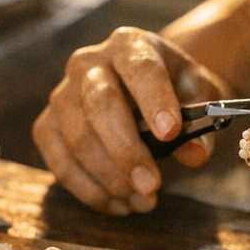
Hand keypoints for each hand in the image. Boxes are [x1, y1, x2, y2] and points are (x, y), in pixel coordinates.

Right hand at [33, 26, 230, 214]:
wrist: (144, 88)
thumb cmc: (174, 89)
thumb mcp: (199, 95)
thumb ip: (202, 123)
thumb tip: (195, 155)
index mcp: (129, 44)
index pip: (140, 68)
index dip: (154, 100)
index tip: (171, 133)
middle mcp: (88, 62)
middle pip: (99, 103)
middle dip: (126, 150)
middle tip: (152, 185)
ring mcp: (62, 93)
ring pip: (77, 137)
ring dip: (110, 178)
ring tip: (144, 201)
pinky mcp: (48, 125)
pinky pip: (59, 162)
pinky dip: (89, 190)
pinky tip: (119, 205)